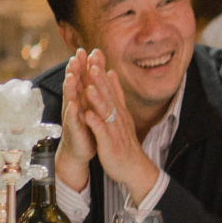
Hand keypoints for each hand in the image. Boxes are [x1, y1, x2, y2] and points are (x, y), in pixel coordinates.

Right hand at [55, 49, 99, 191]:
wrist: (81, 149)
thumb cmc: (87, 124)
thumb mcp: (91, 105)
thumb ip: (92, 88)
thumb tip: (95, 71)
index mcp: (81, 98)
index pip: (81, 78)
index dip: (82, 64)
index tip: (85, 49)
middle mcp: (74, 104)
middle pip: (73, 84)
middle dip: (74, 70)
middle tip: (75, 55)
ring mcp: (72, 116)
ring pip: (70, 99)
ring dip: (70, 88)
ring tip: (71, 76)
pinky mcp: (74, 130)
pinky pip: (73, 120)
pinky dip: (73, 112)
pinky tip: (74, 105)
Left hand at [75, 49, 158, 199]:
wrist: (133, 167)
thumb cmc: (123, 141)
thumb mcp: (121, 113)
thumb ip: (115, 93)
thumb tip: (110, 73)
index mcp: (118, 110)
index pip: (109, 87)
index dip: (101, 72)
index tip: (95, 55)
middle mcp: (117, 117)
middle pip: (108, 96)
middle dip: (99, 80)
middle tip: (92, 63)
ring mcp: (114, 131)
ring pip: (105, 113)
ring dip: (97, 99)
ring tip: (89, 86)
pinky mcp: (110, 144)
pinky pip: (102, 132)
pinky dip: (95, 123)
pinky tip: (88, 114)